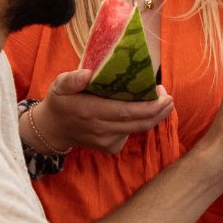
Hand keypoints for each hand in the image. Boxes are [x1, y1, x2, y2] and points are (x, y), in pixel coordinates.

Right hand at [34, 69, 174, 153]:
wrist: (53, 129)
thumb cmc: (61, 101)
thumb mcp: (60, 85)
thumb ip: (72, 79)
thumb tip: (88, 74)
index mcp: (91, 111)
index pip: (128, 112)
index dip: (150, 105)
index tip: (163, 93)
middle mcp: (101, 129)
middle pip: (140, 122)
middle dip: (160, 110)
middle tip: (169, 98)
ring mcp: (107, 141)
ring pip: (139, 129)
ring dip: (154, 116)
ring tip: (161, 101)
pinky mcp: (110, 147)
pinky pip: (131, 133)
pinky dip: (140, 122)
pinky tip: (140, 111)